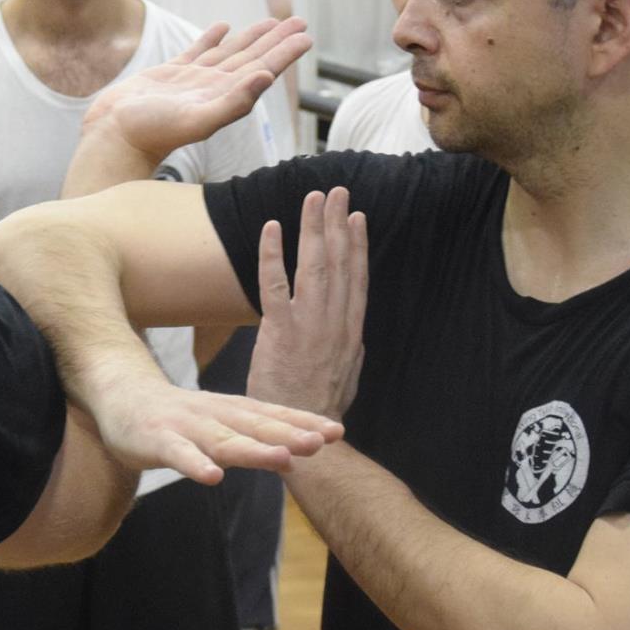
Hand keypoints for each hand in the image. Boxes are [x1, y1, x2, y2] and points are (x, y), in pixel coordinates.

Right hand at [79, 17, 310, 164]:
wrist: (114, 136)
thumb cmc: (152, 133)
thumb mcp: (197, 119)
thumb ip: (233, 102)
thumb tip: (266, 78)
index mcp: (224, 96)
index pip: (263, 68)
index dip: (285, 52)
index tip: (305, 35)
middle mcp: (212, 88)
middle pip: (252, 58)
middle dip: (276, 40)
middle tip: (299, 20)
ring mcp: (191, 81)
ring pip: (228, 53)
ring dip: (250, 37)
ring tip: (270, 22)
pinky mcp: (169, 75)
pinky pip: (197, 51)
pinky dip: (211, 38)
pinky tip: (222, 27)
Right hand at [84, 369, 344, 484]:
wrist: (117, 393)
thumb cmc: (172, 416)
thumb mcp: (216, 422)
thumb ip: (249, 436)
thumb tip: (295, 453)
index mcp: (229, 411)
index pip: (271, 415)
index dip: (302, 421)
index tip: (336, 431)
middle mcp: (213, 415)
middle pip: (255, 425)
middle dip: (289, 432)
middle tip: (321, 441)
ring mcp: (184, 427)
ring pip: (222, 439)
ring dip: (253, 449)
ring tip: (282, 458)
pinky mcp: (156, 440)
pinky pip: (177, 455)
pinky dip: (195, 464)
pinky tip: (213, 478)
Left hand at [249, 188, 367, 420]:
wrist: (304, 437)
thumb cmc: (320, 410)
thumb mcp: (348, 377)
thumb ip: (351, 351)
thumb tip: (356, 337)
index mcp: (351, 331)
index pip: (357, 277)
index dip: (357, 244)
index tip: (357, 216)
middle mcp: (335, 322)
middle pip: (339, 262)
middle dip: (337, 223)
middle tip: (336, 192)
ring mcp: (309, 325)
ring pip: (314, 266)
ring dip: (313, 228)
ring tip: (314, 198)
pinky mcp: (280, 331)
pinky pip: (274, 285)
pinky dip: (273, 254)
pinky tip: (272, 227)